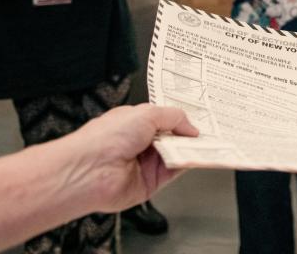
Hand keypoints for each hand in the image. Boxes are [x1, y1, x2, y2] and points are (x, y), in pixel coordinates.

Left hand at [59, 104, 198, 212]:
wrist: (89, 170)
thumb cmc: (106, 138)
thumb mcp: (147, 113)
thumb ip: (174, 117)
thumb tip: (191, 127)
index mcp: (135, 123)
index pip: (164, 120)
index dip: (181, 119)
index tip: (199, 118)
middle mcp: (140, 144)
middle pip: (173, 138)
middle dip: (188, 134)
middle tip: (206, 130)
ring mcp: (145, 163)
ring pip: (176, 154)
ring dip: (189, 149)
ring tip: (203, 142)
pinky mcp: (150, 182)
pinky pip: (174, 172)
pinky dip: (186, 164)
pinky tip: (194, 155)